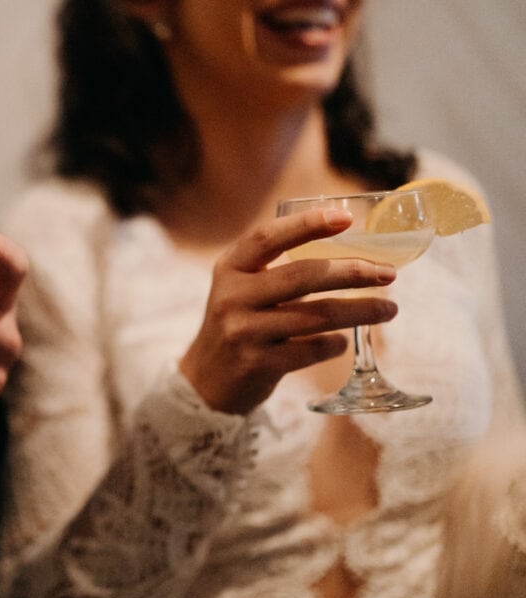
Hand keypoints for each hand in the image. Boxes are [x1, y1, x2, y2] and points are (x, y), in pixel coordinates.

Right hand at [179, 208, 398, 414]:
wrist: (207, 379)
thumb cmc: (239, 323)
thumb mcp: (243, 288)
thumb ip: (279, 269)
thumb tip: (350, 252)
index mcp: (231, 268)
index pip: (268, 237)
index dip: (307, 225)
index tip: (346, 218)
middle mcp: (233, 296)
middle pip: (302, 276)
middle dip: (352, 272)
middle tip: (387, 273)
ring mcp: (243, 331)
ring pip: (315, 316)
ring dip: (359, 311)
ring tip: (388, 309)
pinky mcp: (256, 363)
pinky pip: (309, 351)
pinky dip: (334, 345)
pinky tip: (343, 342)